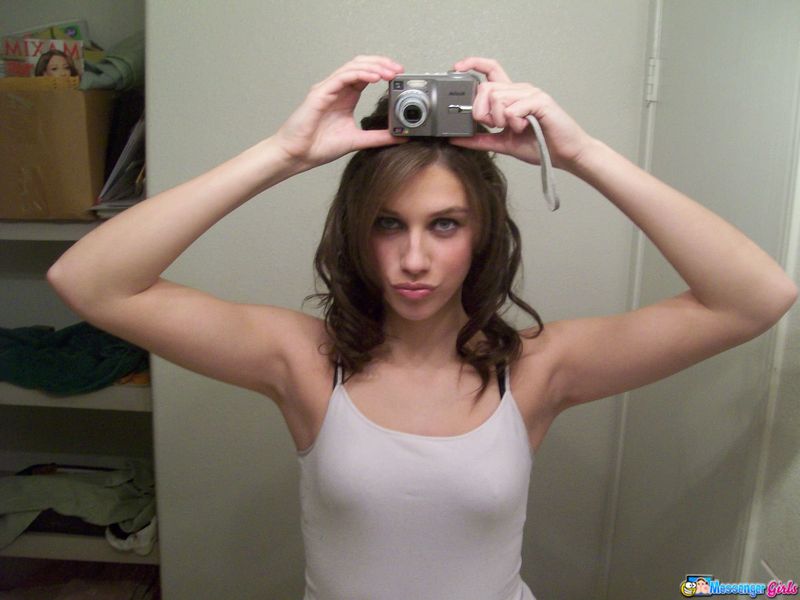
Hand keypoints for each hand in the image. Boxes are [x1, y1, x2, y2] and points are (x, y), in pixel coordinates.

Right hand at [273, 56, 406, 171]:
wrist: (297, 156)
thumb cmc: (318, 146)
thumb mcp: (357, 140)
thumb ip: (378, 137)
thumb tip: (400, 137)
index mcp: (346, 97)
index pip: (366, 74)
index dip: (383, 70)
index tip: (399, 75)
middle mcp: (337, 89)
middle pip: (361, 65)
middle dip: (382, 64)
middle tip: (399, 70)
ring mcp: (327, 89)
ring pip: (353, 67)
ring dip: (374, 67)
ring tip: (390, 72)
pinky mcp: (319, 94)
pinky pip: (341, 77)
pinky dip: (359, 75)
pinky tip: (374, 77)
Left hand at [449, 57, 592, 170]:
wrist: (565, 154)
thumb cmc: (540, 145)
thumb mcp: (503, 143)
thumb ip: (480, 139)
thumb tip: (456, 139)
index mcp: (511, 96)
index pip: (490, 69)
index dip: (473, 63)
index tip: (457, 67)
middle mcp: (520, 90)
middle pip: (486, 88)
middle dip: (482, 111)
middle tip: (495, 126)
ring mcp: (531, 93)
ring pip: (497, 97)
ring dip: (499, 119)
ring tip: (514, 128)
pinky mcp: (540, 101)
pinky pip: (513, 107)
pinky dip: (514, 121)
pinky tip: (524, 127)